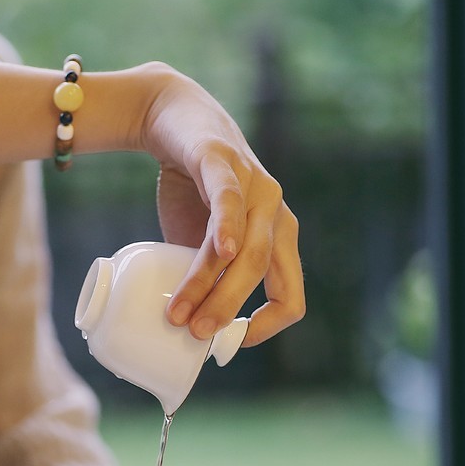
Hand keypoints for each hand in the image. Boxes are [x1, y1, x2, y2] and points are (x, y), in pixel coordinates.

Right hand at [139, 64, 304, 344]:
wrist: (172, 122)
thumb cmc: (192, 190)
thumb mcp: (200, 242)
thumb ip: (205, 277)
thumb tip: (186, 329)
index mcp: (278, 239)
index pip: (291, 297)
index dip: (265, 327)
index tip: (226, 343)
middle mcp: (276, 214)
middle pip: (264, 277)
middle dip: (227, 312)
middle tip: (192, 334)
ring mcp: (254, 186)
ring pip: (245, 250)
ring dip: (211, 287)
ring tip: (178, 313)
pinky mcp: (224, 162)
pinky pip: (230, 201)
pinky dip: (228, 230)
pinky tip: (221, 252)